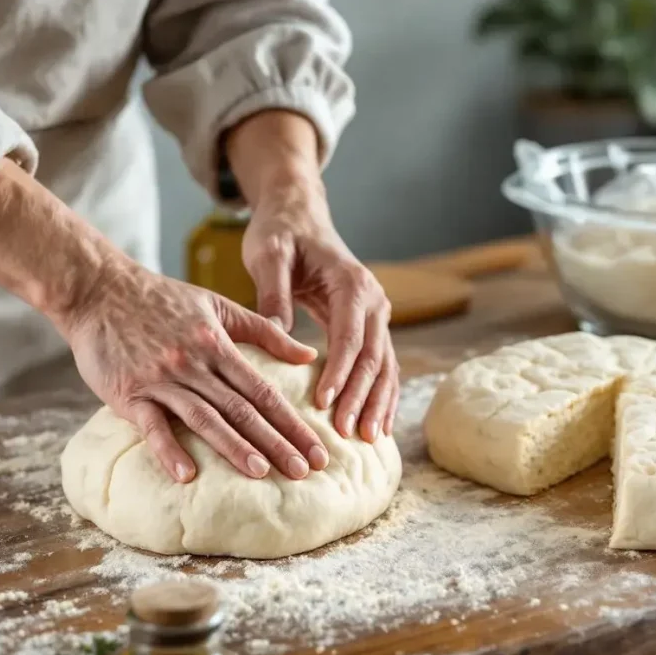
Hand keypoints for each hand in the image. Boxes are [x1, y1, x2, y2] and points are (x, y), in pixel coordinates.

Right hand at [60, 262, 329, 482]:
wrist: (98, 289)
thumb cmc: (162, 299)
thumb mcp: (218, 306)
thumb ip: (265, 331)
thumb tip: (309, 353)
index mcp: (218, 345)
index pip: (264, 391)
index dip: (293, 422)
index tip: (317, 449)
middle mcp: (193, 364)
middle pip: (242, 410)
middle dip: (277, 442)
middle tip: (305, 471)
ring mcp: (160, 380)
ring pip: (204, 418)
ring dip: (234, 447)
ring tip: (262, 472)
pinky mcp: (128, 393)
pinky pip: (151, 426)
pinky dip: (168, 450)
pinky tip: (187, 476)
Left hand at [242, 192, 399, 441]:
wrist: (299, 215)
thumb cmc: (281, 234)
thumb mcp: (269, 255)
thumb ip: (274, 293)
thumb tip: (277, 336)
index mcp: (351, 283)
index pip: (349, 335)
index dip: (339, 372)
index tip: (323, 403)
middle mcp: (374, 299)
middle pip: (374, 356)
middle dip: (362, 397)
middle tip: (346, 433)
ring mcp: (377, 314)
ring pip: (386, 365)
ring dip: (378, 402)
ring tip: (368, 439)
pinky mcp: (371, 326)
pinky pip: (383, 365)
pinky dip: (381, 395)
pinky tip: (376, 424)